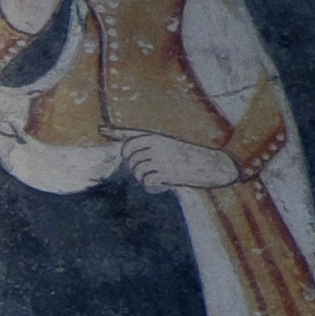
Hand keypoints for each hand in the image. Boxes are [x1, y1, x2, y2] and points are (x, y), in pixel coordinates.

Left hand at [118, 129, 238, 196]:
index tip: (100, 128)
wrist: (214, 165)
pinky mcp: (164, 171)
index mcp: (156, 137)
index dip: (114, 132)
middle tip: (153, 169)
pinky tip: (166, 184)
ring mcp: (158, 157)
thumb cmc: (191, 158)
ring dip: (147, 178)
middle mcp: (155, 144)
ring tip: (164, 174)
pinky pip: (147, 182)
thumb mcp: (170, 147)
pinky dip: (154, 187)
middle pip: (128, 157)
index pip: (131, 134)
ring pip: (137, 172)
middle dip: (135, 166)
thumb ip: (150, 149)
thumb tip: (127, 152)